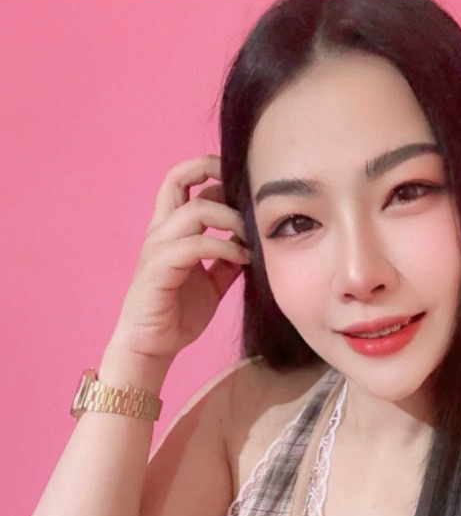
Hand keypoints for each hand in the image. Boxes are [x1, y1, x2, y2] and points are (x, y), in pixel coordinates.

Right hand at [111, 154, 249, 360]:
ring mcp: (158, 248)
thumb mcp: (212, 282)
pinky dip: (224, 246)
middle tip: (248, 192)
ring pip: (194, 211)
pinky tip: (244, 258)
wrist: (153, 345)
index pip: (183, 181)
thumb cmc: (178, 313)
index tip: (241, 178)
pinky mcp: (159, 269)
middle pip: (177, 178)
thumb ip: (226, 260)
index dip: (210, 169)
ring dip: (230, 218)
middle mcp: (161, 232)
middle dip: (213, 171)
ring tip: (252, 235)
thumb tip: (250, 244)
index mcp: (171, 230)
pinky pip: (195, 245)